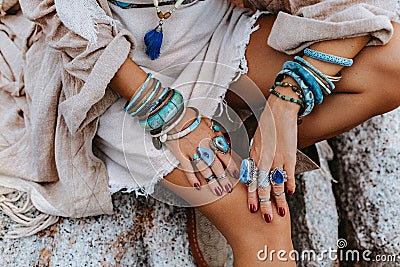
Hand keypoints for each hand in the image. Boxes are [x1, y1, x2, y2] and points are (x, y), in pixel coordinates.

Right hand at [165, 108, 238, 197]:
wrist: (173, 114)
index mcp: (211, 138)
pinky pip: (188, 169)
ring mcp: (192, 152)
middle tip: (228, 189)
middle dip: (224, 179)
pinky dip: (192, 178)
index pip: (225, 155)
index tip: (236, 175)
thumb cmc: (189, 116)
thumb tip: (225, 141)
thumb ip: (216, 132)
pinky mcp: (181, 155)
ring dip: (212, 182)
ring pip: (205, 170)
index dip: (232, 167)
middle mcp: (204, 147)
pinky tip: (197, 186)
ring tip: (217, 191)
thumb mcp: (207, 121)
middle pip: (217, 166)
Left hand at [247, 84, 298, 222]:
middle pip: (262, 186)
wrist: (279, 111)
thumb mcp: (255, 142)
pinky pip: (289, 174)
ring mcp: (277, 159)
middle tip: (265, 218)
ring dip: (278, 200)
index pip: (252, 181)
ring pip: (276, 184)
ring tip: (281, 212)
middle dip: (264, 204)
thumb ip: (255, 158)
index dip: (252, 196)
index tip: (252, 209)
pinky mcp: (290, 156)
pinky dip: (290, 184)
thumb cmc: (267, 126)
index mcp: (254, 156)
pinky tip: (290, 193)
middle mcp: (263, 160)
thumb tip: (254, 171)